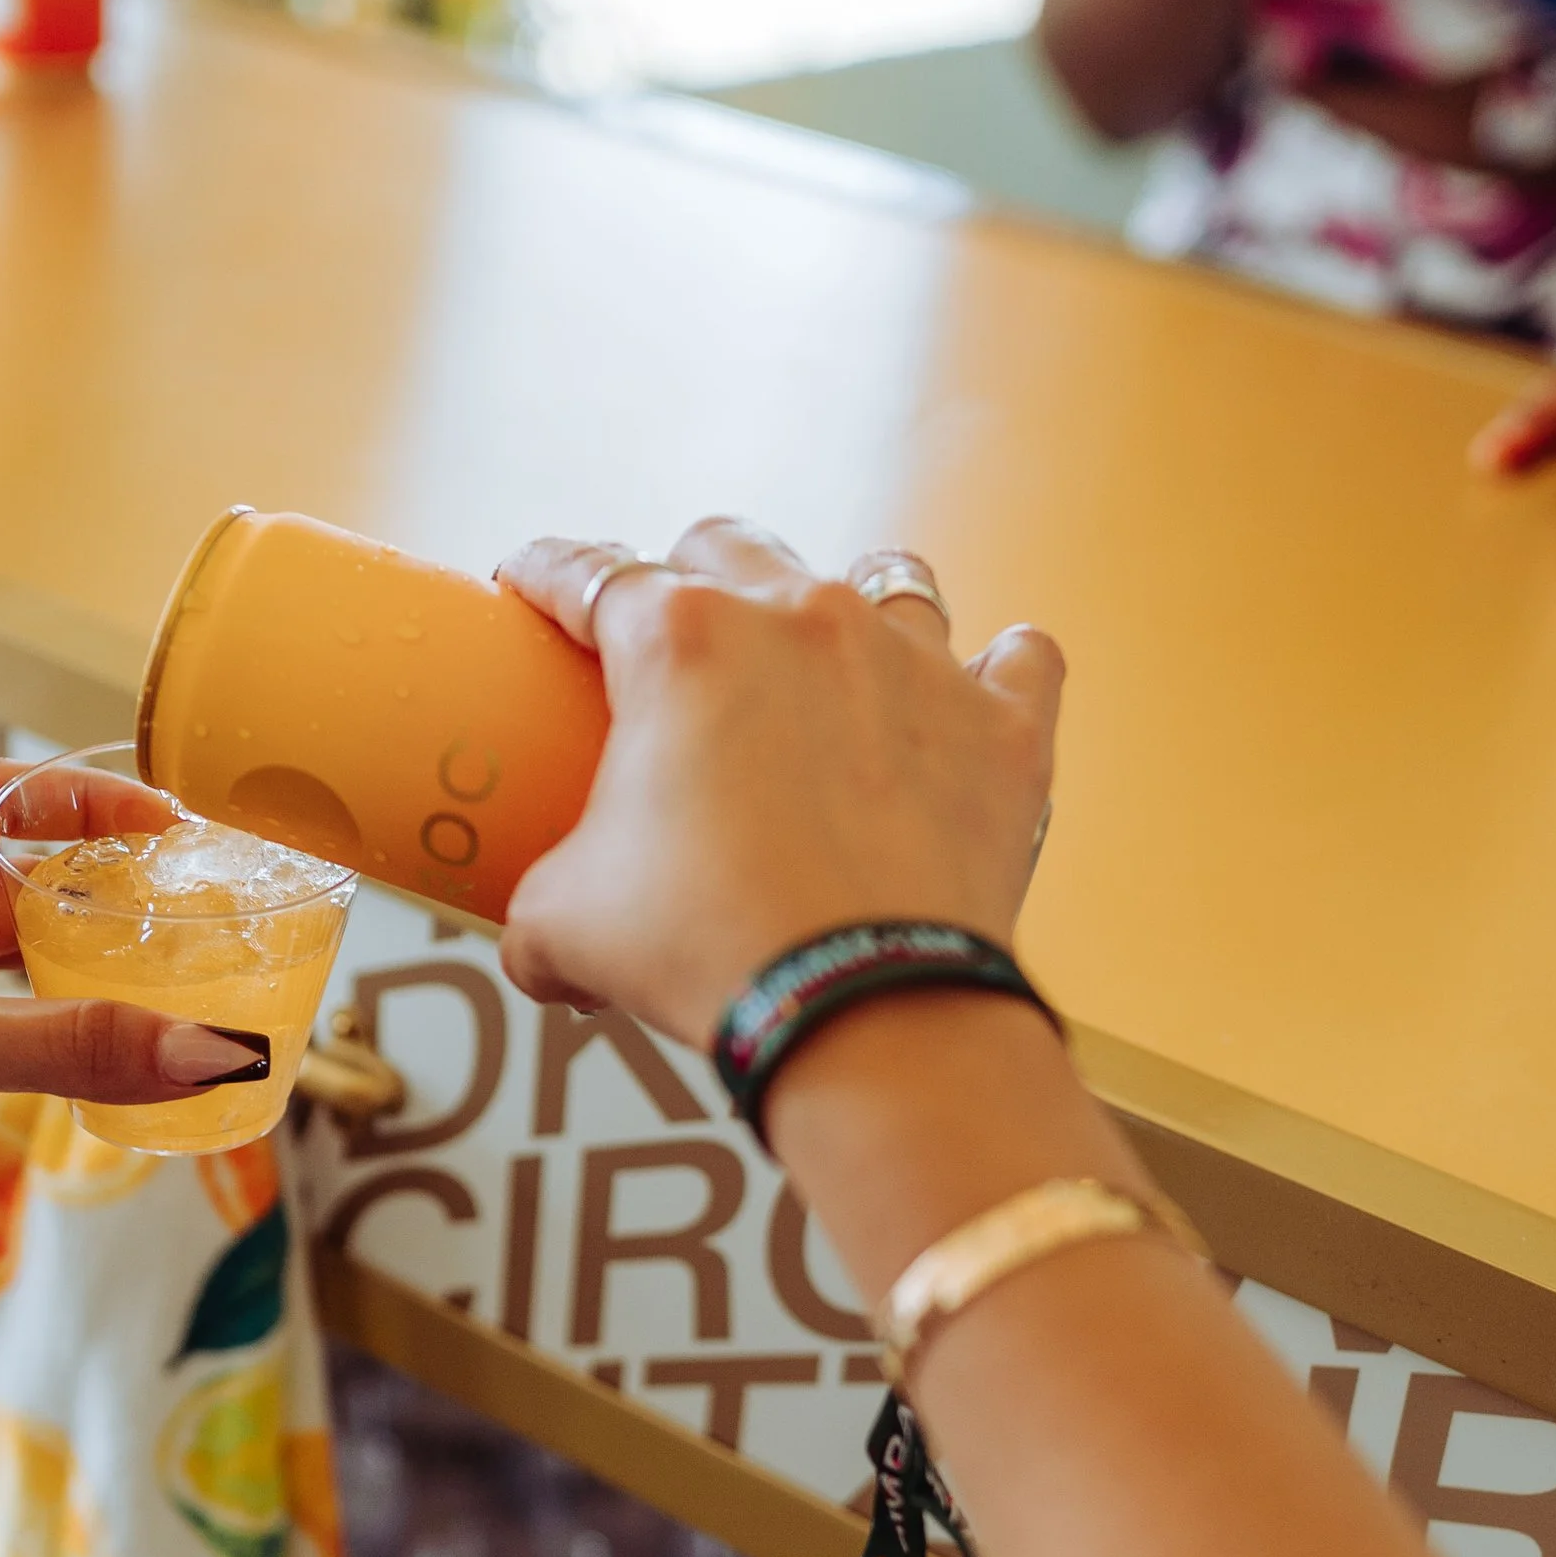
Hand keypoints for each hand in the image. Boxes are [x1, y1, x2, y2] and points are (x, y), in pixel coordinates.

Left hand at [0, 762, 265, 1405]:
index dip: (80, 800)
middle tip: (192, 920)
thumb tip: (214, 1050)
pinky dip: (59, 1045)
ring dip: (84, 979)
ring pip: (11, 968)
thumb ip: (74, 1046)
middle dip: (98, 899)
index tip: (167, 829)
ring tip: (176, 990)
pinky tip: (118, 1063)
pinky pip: (1, 1039)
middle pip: (13, 884)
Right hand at [492, 522, 1062, 1050]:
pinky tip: (980, 689)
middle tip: (679, 638)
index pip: (591, 572)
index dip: (549, 572)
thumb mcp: (568, 924)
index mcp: (680, 642)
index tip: (534, 582)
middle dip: (694, 575)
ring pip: (887, 575)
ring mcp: (915, 662)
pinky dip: (997, 672)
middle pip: (733, 547)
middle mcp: (802, 620)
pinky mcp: (1003, 727)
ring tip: (835, 647)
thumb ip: (538, 911)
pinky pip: (1021, 659)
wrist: (864, 1009)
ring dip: (851, 600)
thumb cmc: (708, 951)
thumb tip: (536, 950)